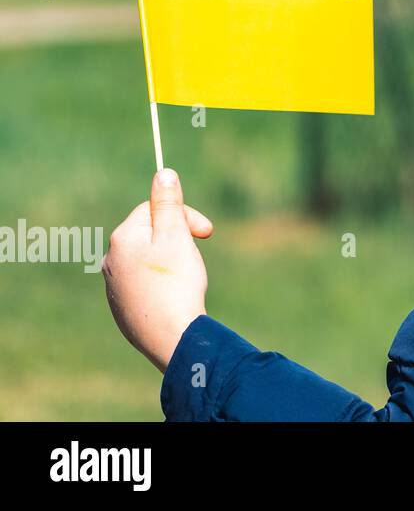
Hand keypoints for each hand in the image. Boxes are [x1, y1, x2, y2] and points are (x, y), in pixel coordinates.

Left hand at [103, 169, 212, 371]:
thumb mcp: (176, 235)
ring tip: (188, 277)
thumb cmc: (175, 283)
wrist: (171, 338)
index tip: (207, 231)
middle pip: (149, 233)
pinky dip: (163, 283)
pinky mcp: (123, 308)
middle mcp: (110, 260)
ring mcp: (114, 287)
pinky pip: (144, 284)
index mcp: (122, 238)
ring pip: (147, 259)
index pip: (153, 209)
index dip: (183, 215)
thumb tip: (162, 173)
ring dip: (170, 259)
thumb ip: (169, 204)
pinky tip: (176, 296)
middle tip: (198, 253)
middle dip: (177, 237)